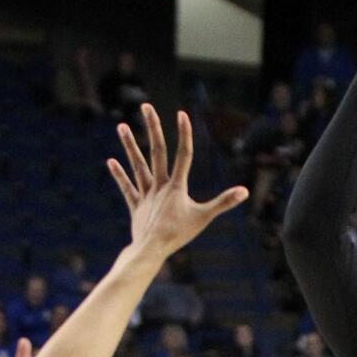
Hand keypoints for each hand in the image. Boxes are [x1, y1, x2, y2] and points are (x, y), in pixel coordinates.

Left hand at [108, 104, 247, 259]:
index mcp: (176, 186)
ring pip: (138, 165)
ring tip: (122, 126)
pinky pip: (127, 188)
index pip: (183, 154)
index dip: (184, 134)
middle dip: (153, 128)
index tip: (181, 114)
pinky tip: (111, 161)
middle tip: (146, 107)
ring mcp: (146, 194)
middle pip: (156, 151)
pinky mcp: (136, 205)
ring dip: (130, 145)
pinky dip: (120, 175)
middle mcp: (159, 185)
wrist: (152, 249)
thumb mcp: (204, 217)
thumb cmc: (180, 234)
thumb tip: (245, 191)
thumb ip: (224, 202)